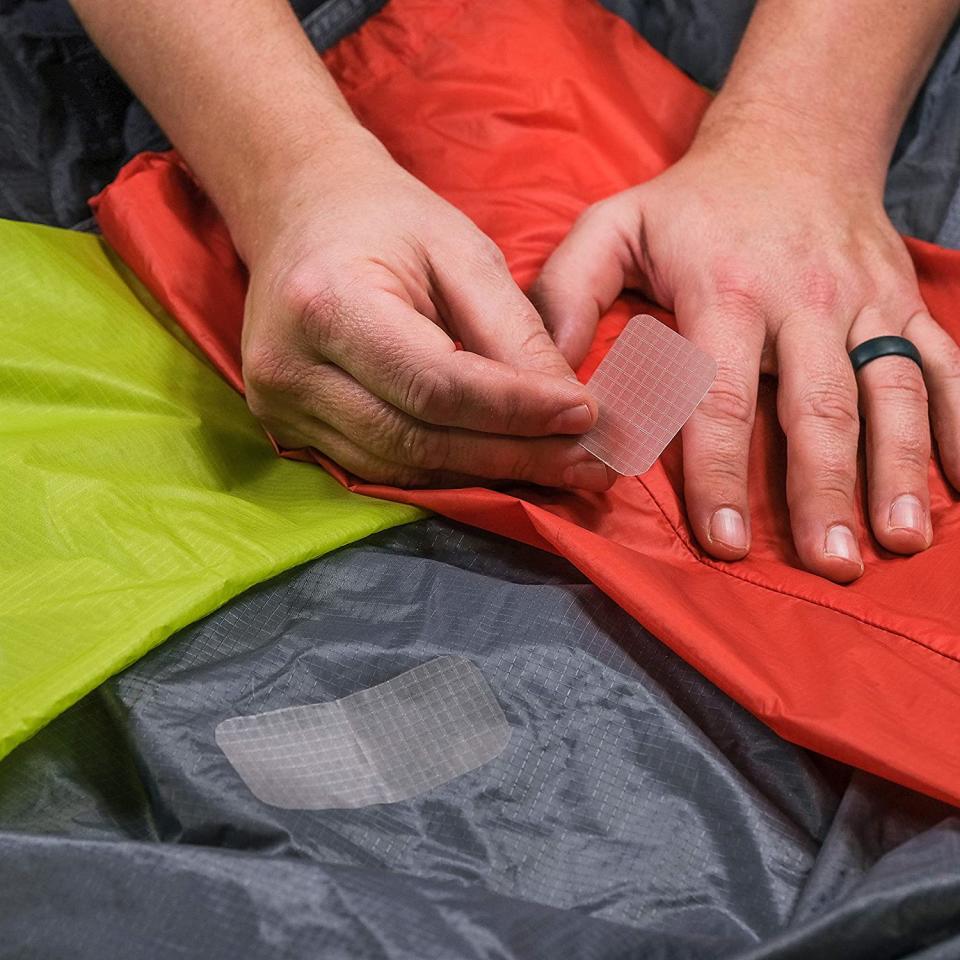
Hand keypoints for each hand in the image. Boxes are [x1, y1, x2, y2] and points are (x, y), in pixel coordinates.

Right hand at [237, 126, 612, 490]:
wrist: (302, 211)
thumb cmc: (388, 219)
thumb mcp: (463, 252)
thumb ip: (513, 333)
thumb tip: (570, 412)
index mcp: (327, 303)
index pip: (436, 384)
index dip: (516, 410)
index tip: (587, 416)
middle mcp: (288, 367)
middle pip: (419, 439)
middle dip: (514, 455)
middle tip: (588, 461)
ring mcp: (279, 405)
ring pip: (402, 466)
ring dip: (487, 472)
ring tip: (559, 466)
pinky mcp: (286, 426)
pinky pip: (380, 468)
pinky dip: (447, 468)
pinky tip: (498, 461)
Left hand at [532, 124, 959, 580]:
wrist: (792, 141)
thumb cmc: (690, 204)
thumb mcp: (611, 228)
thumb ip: (568, 297)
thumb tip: (549, 383)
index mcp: (723, 291)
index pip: (719, 397)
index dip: (721, 472)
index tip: (724, 542)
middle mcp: (802, 300)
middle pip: (818, 407)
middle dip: (824, 490)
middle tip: (829, 564)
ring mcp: (864, 302)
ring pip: (892, 392)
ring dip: (900, 469)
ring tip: (900, 539)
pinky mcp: (904, 303)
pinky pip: (945, 365)